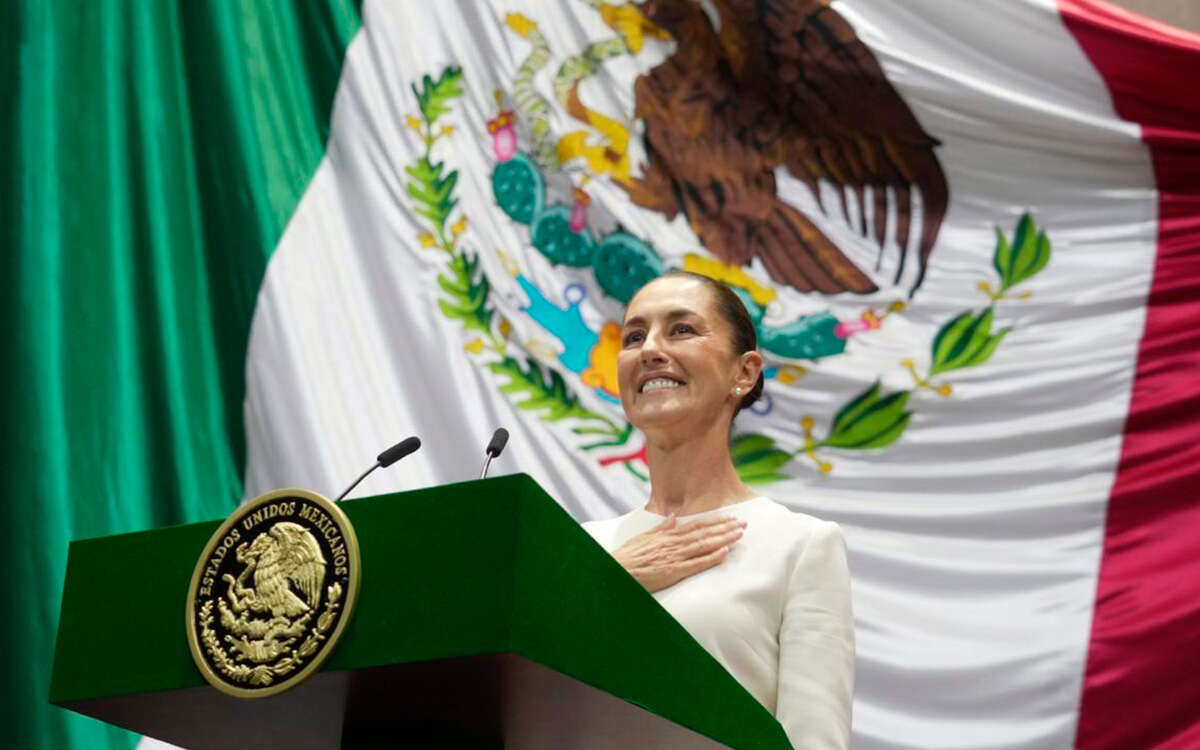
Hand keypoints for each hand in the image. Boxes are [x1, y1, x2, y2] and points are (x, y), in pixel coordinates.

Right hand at [612, 515, 746, 593]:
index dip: (714, 521)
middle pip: (705, 533)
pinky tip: (725, 553)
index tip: (729, 517)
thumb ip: (660, 528)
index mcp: (668, 535)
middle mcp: (674, 543)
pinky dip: (711, 558)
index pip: (696, 525)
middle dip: (725, 528)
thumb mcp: (644, 537)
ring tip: (739, 534)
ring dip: (723, 539)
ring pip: (704, 545)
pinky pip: (697, 564)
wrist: (617, 570)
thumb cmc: (628, 557)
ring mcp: (675, 557)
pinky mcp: (674, 571)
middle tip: (743, 523)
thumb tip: (673, 518)